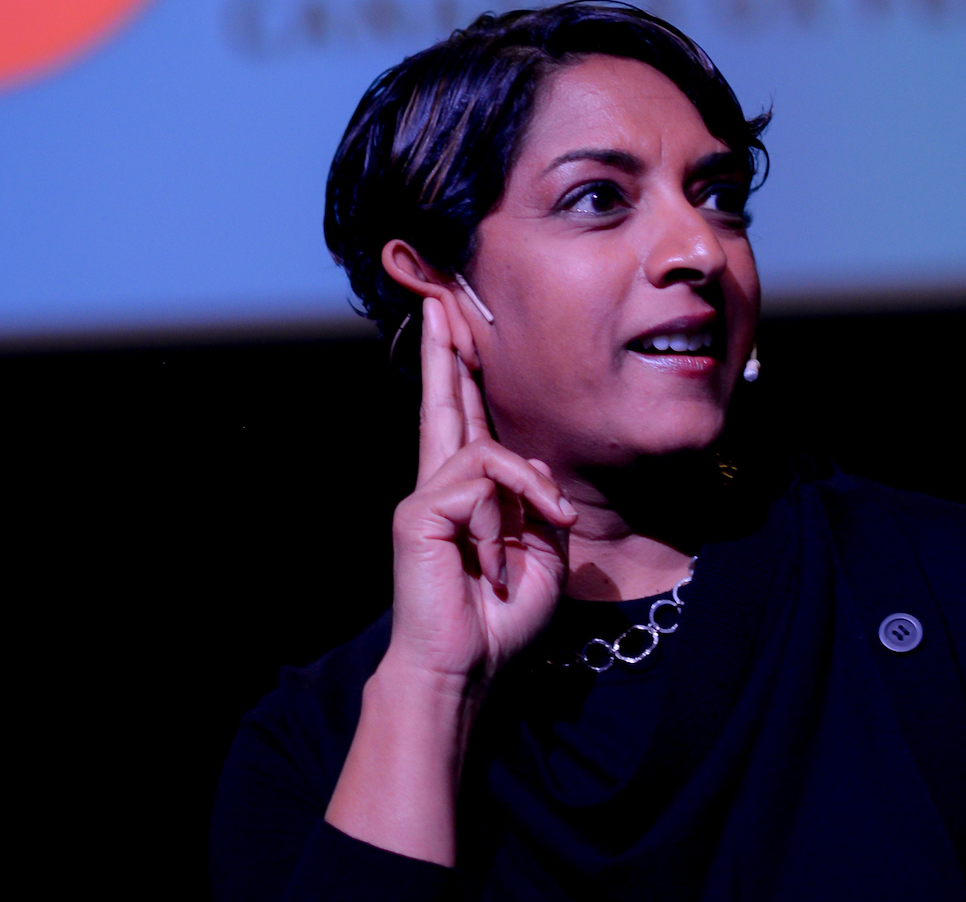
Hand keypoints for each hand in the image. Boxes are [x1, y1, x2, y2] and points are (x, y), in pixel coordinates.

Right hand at [325, 295, 575, 865]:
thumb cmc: (502, 619)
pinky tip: (518, 547)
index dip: (459, 368)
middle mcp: (441, 483)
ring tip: (544, 532)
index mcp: (470, 491)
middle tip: (437, 296)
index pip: (464, 415)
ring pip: (485, 447)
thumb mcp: (544, 551)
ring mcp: (426, 496)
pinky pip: (483, 478)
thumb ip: (540, 501)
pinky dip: (516, 507)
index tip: (454, 321)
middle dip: (442, 346)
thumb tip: (534, 470)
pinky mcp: (421, 513)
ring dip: (530, 492)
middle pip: (443, 399)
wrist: (468, 668)